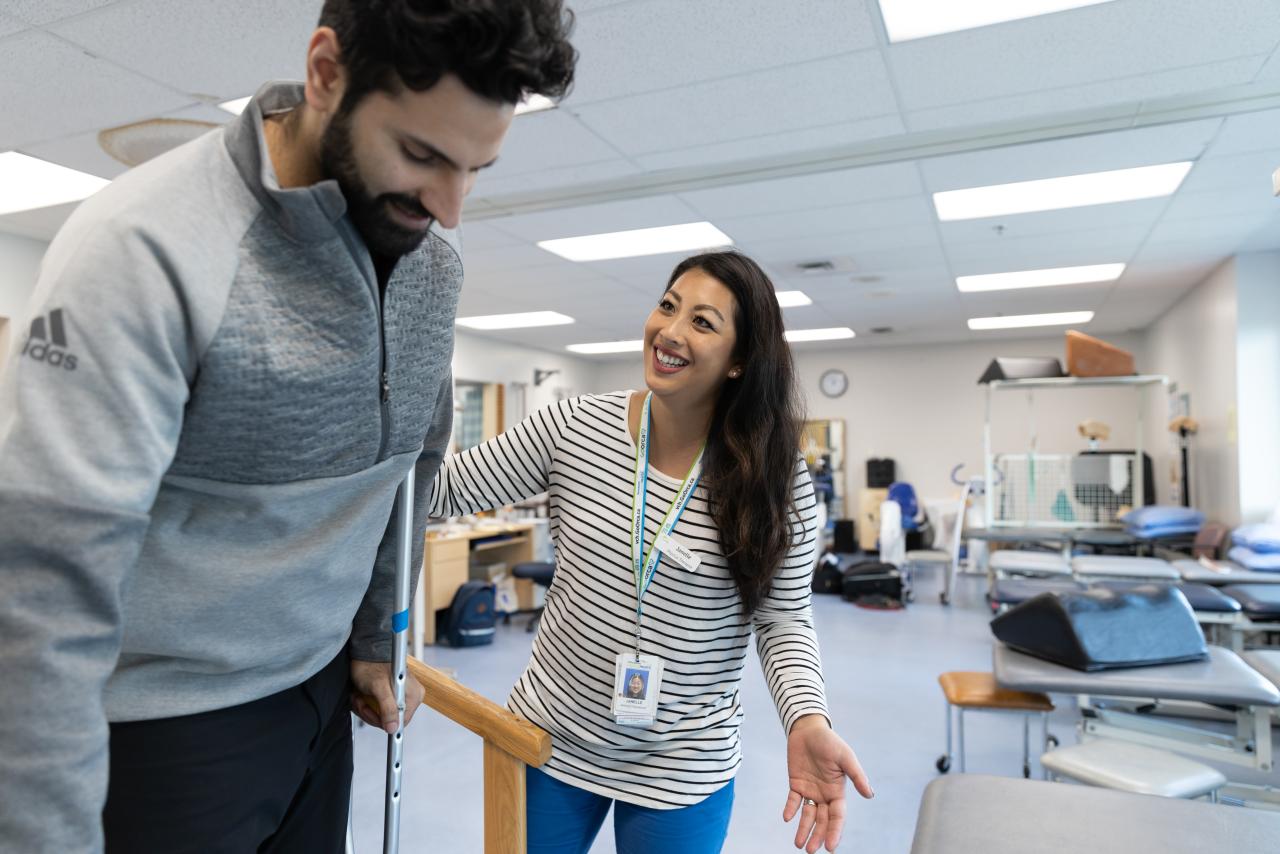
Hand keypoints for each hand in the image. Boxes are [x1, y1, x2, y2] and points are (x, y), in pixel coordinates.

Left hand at [349, 658, 424, 733]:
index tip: (370, 712)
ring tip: (360, 695)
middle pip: (389, 720)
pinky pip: (375, 710)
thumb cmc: (372, 664)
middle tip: (362, 699)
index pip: (401, 721)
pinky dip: (365, 704)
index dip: (383, 721)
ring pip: (379, 716)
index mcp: (414, 695)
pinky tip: (361, 695)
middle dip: (370, 712)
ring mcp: (398, 698)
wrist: (364, 653)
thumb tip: (393, 728)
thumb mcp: (380, 687)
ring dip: (365, 707)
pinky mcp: (388, 698)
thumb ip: (388, 708)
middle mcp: (408, 697)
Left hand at [783, 715, 873, 852]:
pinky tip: (787, 817)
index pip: (837, 817)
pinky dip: (790, 809)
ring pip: (808, 815)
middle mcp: (824, 794)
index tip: (830, 847)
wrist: (809, 729)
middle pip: (822, 820)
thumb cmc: (830, 742)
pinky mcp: (796, 783)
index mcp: (838, 791)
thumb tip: (870, 795)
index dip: (834, 832)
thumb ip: (857, 775)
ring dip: (804, 829)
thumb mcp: (845, 757)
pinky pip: (792, 800)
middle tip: (811, 850)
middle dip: (818, 836)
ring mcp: (810, 790)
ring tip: (799, 844)